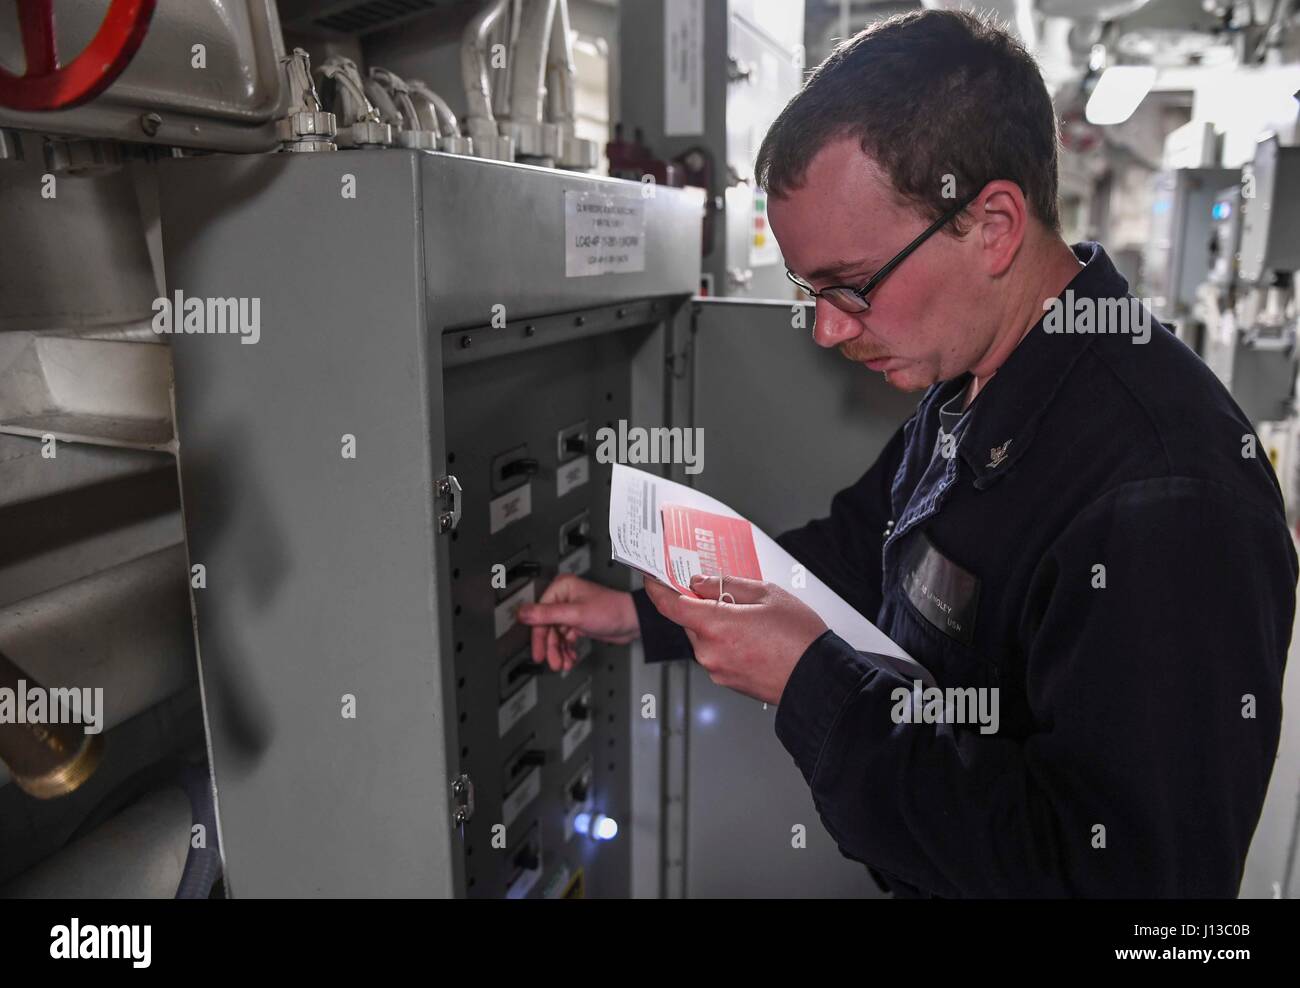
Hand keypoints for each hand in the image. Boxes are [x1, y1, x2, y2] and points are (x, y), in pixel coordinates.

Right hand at [516, 574, 639, 671]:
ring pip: (557, 635)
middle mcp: (564, 598)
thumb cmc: (612, 610)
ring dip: (559, 651)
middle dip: (551, 647)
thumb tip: (522, 613)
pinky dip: (567, 650)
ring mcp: (571, 611)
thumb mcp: (575, 614)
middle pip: (548, 627)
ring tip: (562, 663)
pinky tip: (570, 658)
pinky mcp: (578, 622)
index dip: (538, 635)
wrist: (633, 622)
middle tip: (551, 661)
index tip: (537, 651)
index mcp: (561, 588)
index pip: (540, 614)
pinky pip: (566, 638)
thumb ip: (547, 615)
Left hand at [642, 574, 827, 704]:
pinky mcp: (727, 681)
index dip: (658, 589)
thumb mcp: (765, 594)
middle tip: (726, 595)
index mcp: (715, 625)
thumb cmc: (799, 638)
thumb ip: (726, 585)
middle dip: (702, 606)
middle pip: (689, 621)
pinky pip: (716, 654)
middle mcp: (709, 651)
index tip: (653, 579)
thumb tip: (701, 583)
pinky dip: (726, 642)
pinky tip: (752, 638)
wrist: (818, 679)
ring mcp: (716, 669)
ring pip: (704, 638)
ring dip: (717, 625)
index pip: (670, 605)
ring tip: (751, 620)